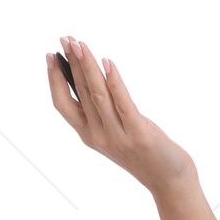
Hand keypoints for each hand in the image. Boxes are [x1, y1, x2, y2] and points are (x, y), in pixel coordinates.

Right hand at [46, 37, 194, 197]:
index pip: (63, 104)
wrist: (169, 181)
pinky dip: (114, 81)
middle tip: (66, 39)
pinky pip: (123, 103)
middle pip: (80, 93)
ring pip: (97, 94)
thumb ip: (105, 110)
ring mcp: (117, 136)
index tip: (50, 56)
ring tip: (80, 45)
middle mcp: (99, 136)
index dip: (54, 80)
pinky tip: (107, 63)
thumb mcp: (117, 132)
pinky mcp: (138, 134)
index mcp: (89, 135)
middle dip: (72, 63)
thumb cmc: (145, 152)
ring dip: (87, 67)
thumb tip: (95, 76)